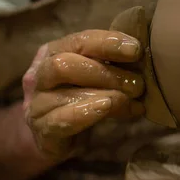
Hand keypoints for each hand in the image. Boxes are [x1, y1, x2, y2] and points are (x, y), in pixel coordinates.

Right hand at [22, 30, 145, 160]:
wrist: (57, 137)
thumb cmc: (81, 98)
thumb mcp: (96, 77)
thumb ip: (111, 65)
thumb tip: (143, 58)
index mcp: (53, 53)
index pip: (79, 41)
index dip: (107, 43)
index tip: (136, 50)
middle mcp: (39, 75)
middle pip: (66, 64)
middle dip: (106, 72)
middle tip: (137, 85)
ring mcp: (37, 104)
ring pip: (65, 92)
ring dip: (105, 94)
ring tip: (131, 101)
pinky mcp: (42, 130)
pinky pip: (60, 120)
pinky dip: (86, 113)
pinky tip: (106, 108)